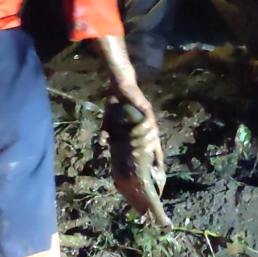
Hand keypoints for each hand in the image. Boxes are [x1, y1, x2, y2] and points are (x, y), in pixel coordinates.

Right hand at [96, 36, 165, 175]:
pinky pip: (147, 122)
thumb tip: (102, 142)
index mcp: (143, 129)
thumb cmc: (116, 103)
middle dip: (151, 154)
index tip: (155, 170)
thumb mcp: (109, 120)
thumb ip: (107, 131)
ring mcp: (149, 117)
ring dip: (143, 142)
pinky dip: (141, 129)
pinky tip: (135, 134)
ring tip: (135, 149)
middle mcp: (149, 124)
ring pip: (151, 134)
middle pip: (154, 143)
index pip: (151, 146)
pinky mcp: (146, 109)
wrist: (119, 86)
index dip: (154, 157)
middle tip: (141, 162)